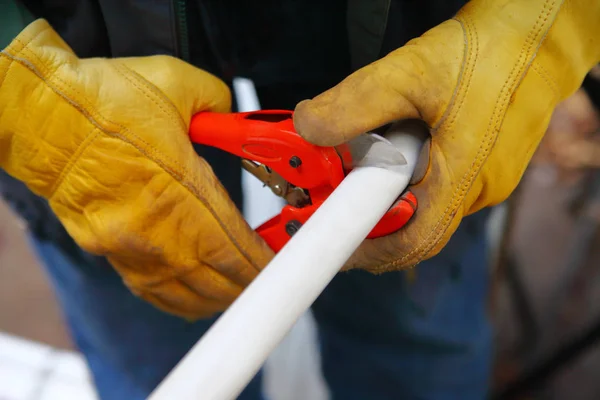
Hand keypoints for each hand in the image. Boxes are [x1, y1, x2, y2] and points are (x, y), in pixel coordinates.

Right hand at [0, 20, 272, 318]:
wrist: (40, 119)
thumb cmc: (102, 102)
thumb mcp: (176, 83)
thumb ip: (220, 104)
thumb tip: (234, 119)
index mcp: (179, 189)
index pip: (234, 246)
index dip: (262, 263)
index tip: (279, 264)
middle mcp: (156, 231)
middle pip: (216, 280)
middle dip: (248, 282)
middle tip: (268, 275)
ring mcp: (130, 249)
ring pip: (187, 295)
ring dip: (219, 296)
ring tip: (240, 288)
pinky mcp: (110, 254)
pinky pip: (153, 292)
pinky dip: (182, 299)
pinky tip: (196, 296)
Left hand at [293, 0, 599, 271]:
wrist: (545, 32)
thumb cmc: (493, 51)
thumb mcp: (409, 73)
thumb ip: (354, 104)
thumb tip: (309, 128)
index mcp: (465, 178)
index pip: (412, 242)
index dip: (369, 252)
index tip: (334, 246)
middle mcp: (480, 188)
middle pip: (415, 226)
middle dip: (372, 217)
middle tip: (335, 198)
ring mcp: (487, 178)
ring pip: (428, 202)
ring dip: (390, 191)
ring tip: (362, 163)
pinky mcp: (487, 162)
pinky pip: (442, 182)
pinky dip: (411, 174)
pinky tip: (398, 143)